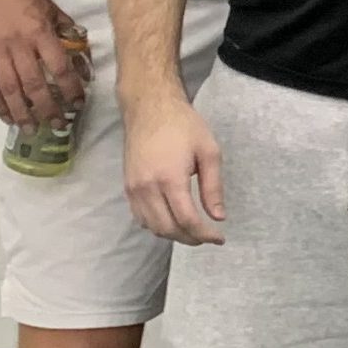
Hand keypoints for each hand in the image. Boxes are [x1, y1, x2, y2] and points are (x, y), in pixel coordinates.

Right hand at [0, 0, 85, 125]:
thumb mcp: (54, 11)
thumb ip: (68, 36)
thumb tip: (83, 63)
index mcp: (40, 33)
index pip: (59, 67)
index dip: (70, 88)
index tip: (78, 103)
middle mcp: (18, 44)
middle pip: (33, 84)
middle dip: (47, 108)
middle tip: (57, 125)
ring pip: (9, 89)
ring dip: (21, 112)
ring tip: (31, 128)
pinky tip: (6, 116)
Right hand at [123, 93, 225, 244]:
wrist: (149, 108)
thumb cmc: (183, 125)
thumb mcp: (208, 152)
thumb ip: (213, 187)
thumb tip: (218, 216)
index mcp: (169, 178)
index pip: (187, 220)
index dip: (204, 235)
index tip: (219, 238)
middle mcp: (146, 187)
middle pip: (167, 229)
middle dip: (190, 239)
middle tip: (208, 237)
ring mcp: (133, 188)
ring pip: (152, 226)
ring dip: (173, 234)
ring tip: (193, 230)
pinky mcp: (127, 186)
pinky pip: (140, 217)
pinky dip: (157, 225)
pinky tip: (173, 219)